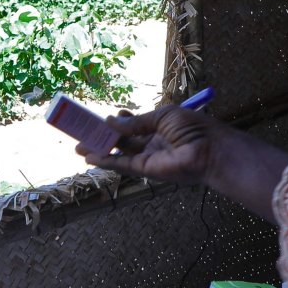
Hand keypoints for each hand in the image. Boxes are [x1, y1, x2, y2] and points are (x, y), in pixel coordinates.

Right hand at [79, 105, 217, 186]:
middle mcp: (152, 142)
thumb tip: (112, 120)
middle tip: (85, 131)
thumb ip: (137, 122)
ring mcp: (147, 157)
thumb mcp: (162, 116)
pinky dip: (106, 161)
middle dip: (104, 135)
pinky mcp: (145, 170)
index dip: (120, 121)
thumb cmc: (192, 128)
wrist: (208, 151)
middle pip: (123, 139)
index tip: (106, 117)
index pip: (135, 124)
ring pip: (118, 153)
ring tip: (79, 145)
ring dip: (99, 149)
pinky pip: (122, 165)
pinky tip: (90, 157)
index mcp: (159, 127)